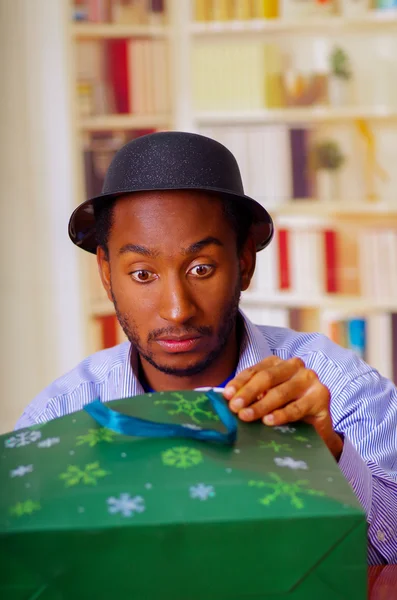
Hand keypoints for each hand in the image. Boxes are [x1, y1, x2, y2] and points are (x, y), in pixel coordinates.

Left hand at [223, 356, 342, 459]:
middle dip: (248, 393)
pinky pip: (297, 407)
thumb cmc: (286, 409)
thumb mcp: (266, 398)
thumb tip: (228, 400)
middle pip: (267, 378)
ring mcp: (310, 379)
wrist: (316, 426)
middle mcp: (295, 366)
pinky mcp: (321, 396)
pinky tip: (268, 420)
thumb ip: (251, 395)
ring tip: (246, 416)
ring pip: (280, 392)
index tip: (227, 395)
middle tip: (234, 407)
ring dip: (260, 405)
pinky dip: (280, 414)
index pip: (255, 370)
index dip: (239, 382)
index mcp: (278, 363)